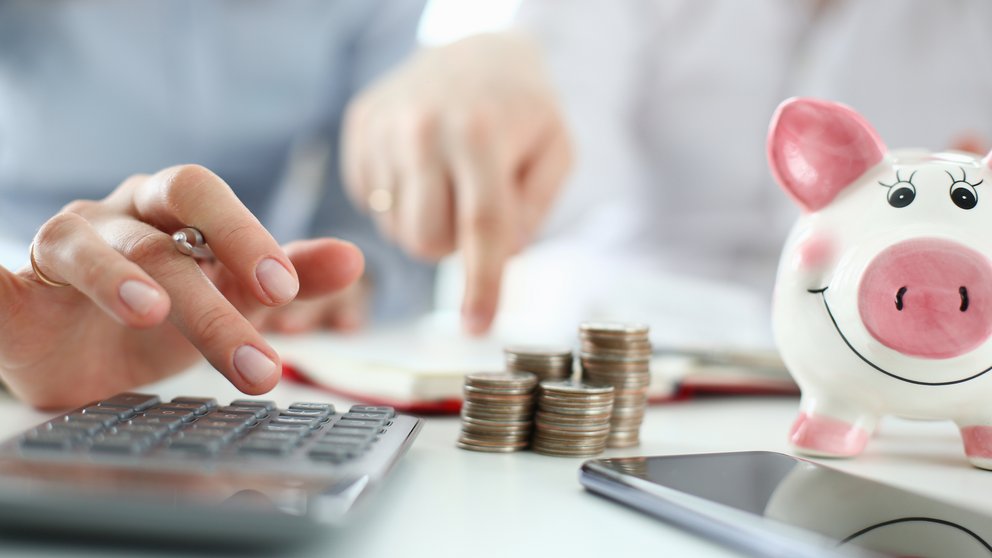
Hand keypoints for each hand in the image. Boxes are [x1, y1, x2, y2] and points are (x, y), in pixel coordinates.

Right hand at [0, 165, 363, 408]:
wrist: (83, 351)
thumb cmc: (164, 312)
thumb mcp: (231, 296)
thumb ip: (289, 275)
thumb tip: (354, 257)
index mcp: (170, 213)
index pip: (206, 200)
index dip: (245, 235)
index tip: (285, 290)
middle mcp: (116, 220)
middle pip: (159, 234)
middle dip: (207, 281)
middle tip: (255, 327)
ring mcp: (62, 250)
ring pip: (85, 249)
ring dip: (117, 277)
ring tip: (150, 313)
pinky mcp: (13, 292)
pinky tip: (7, 292)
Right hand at [342, 32, 571, 333]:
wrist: (474, 47)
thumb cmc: (523, 109)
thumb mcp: (556, 151)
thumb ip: (534, 210)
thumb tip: (499, 256)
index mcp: (481, 133)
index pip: (481, 226)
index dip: (481, 283)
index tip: (477, 326)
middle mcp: (423, 129)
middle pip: (428, 240)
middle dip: (454, 246)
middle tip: (472, 211)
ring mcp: (384, 127)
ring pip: (397, 230)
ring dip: (429, 224)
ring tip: (448, 182)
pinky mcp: (360, 128)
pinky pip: (374, 204)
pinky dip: (402, 202)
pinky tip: (421, 167)